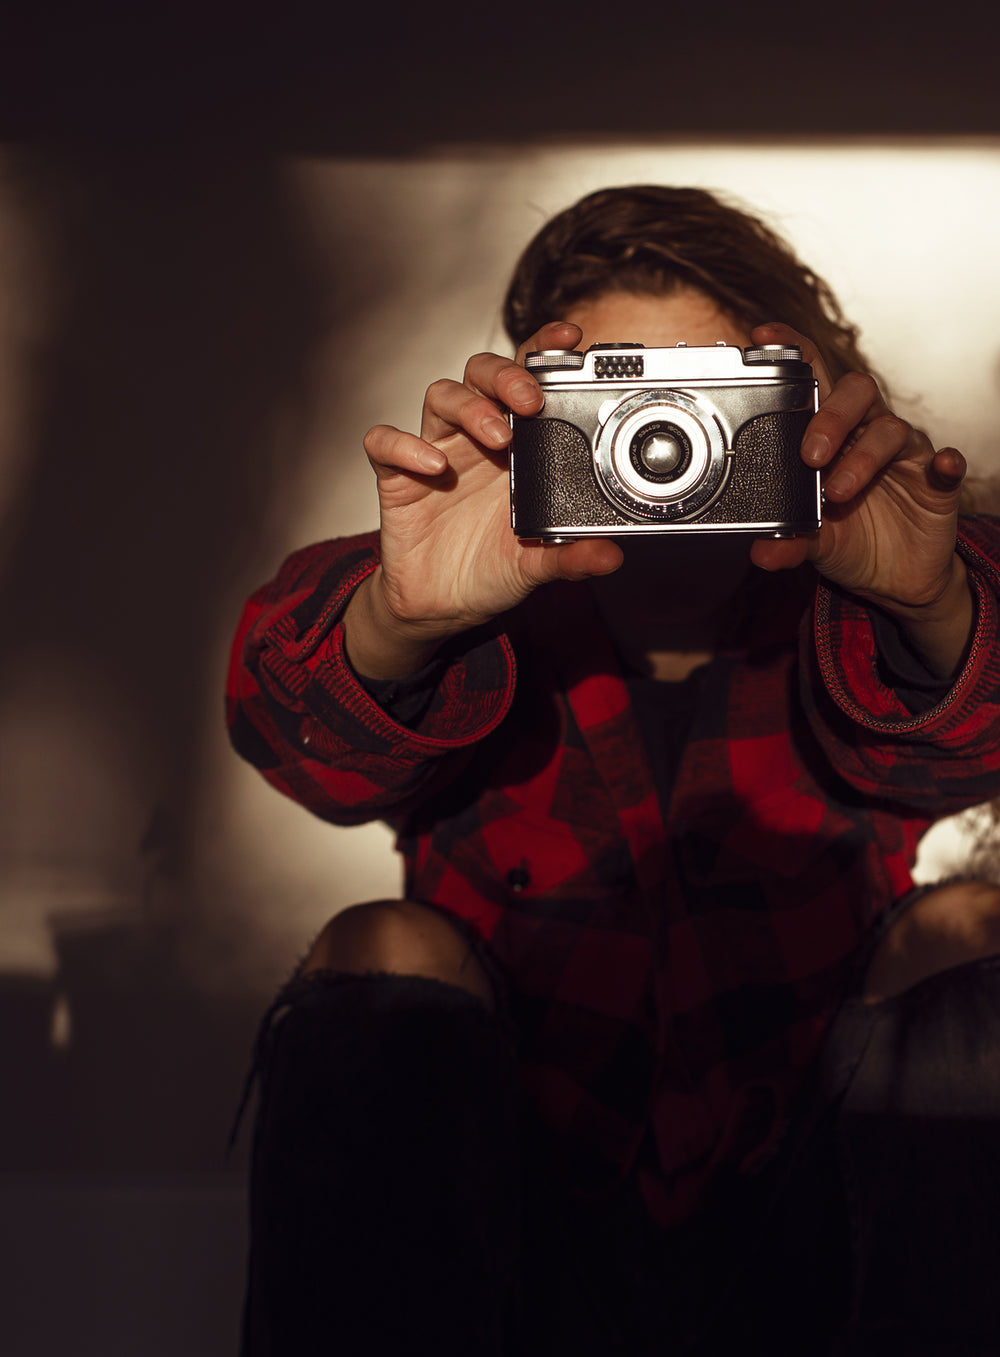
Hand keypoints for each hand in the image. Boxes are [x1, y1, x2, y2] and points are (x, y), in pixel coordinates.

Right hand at [345, 322, 622, 678]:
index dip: (544, 350)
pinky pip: (385, 442)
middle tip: (530, 400)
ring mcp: (435, 450)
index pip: (529, 379)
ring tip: (495, 435)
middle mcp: (476, 437)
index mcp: (517, 445)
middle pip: (482, 373)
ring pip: (441, 395)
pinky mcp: (396, 475)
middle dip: (506, 376)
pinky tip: (430, 466)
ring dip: (468, 407)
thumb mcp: (536, 564)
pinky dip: (403, 445)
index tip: (570, 339)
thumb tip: (611, 557)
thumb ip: (570, 556)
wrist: (442, 605)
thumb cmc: (491, 568)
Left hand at [748, 323, 971, 677]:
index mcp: (828, 434)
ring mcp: (902, 454)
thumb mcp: (812, 541)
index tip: (762, 337)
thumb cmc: (849, 537)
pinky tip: (941, 466)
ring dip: (864, 457)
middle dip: (831, 417)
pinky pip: (946, 463)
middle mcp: (865, 432)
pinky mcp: (935, 481)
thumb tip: (761, 553)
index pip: (813, 379)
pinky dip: (945, 463)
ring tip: (838, 492)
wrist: (893, 575)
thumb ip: (788, 539)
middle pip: (856, 393)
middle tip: (809, 456)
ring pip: (890, 430)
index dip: (793, 351)